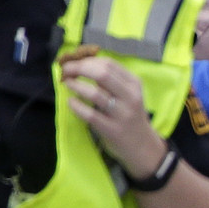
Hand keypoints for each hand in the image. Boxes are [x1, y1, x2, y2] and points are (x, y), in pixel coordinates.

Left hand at [61, 55, 164, 176]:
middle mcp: (131, 97)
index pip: (108, 64)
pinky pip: (90, 114)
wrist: (143, 147)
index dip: (86, 60)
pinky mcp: (113, 130)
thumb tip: (80, 64)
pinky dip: (76, 106)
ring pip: (95, 93)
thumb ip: (111, 80)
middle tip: (66, 70)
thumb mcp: (128, 95)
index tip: (74, 63)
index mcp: (134, 84)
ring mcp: (123, 114)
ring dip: (75, 85)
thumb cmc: (129, 116)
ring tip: (66, 84)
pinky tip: (71, 103)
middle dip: (78, 68)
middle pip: (101, 73)